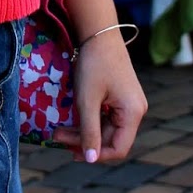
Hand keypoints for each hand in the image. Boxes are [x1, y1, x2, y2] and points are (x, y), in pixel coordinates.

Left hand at [53, 31, 147, 163]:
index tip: (73, 152)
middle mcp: (135, 111)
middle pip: (111, 139)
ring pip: (106, 129)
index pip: (119, 148)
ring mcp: (128, 104)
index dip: (96, 155)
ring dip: (84, 132)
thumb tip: (90, 159)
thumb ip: (89, 131)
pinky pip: (105, 117)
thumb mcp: (88, 100)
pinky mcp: (119, 97)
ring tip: (59, 131)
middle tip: (57, 137)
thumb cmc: (94, 65)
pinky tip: (72, 120)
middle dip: (84, 141)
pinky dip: (89, 121)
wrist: (98, 34)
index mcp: (133, 113)